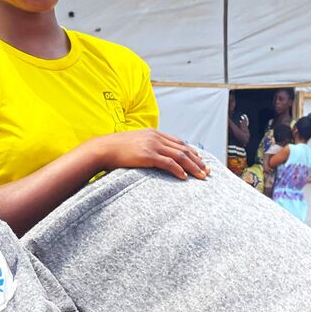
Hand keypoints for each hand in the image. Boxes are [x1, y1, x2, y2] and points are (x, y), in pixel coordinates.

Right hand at [87, 130, 208, 180]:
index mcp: (154, 133)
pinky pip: (168, 163)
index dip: (192, 151)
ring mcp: (152, 145)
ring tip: (202, 176)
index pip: (178, 142)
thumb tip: (154, 157)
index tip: (201, 160)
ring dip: (193, 167)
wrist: (103, 149)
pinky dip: (178, 170)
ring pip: (180, 155)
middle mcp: (156, 137)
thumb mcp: (135, 144)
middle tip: (207, 171)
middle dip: (197, 160)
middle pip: (183, 148)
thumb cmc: (116, 150)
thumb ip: (147, 147)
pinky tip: (184, 178)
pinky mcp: (147, 155)